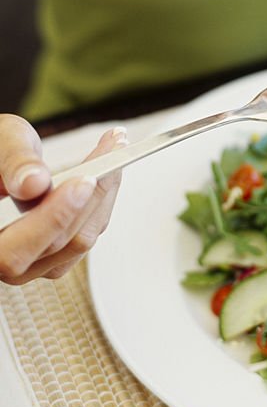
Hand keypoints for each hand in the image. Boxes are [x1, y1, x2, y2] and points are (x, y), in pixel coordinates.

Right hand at [0, 116, 125, 284]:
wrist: (1, 161)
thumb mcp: (2, 144)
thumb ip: (14, 163)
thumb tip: (34, 184)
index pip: (14, 252)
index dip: (52, 218)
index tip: (84, 180)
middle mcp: (7, 262)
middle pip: (58, 243)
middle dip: (92, 194)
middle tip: (112, 152)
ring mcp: (35, 261)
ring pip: (81, 239)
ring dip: (105, 192)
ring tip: (115, 146)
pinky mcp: (59, 251)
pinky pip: (89, 230)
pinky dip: (103, 197)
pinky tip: (110, 165)